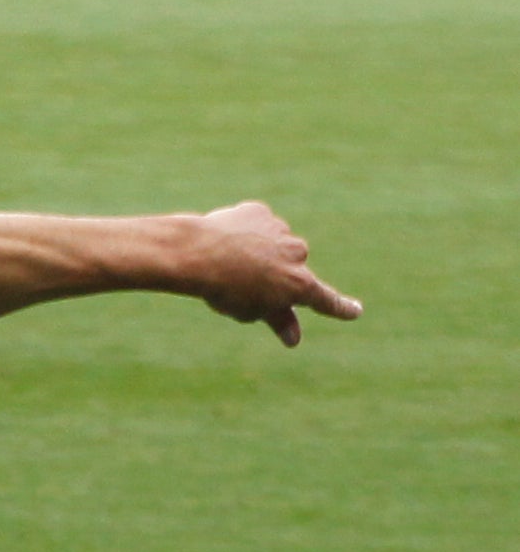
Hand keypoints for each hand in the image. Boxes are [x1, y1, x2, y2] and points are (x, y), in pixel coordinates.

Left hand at [188, 201, 361, 346]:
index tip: (355, 312)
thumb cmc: (223, 289)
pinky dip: (243, 233)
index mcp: (299, 284)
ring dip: (257, 252)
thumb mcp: (250, 312)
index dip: (339, 307)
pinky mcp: (261, 213)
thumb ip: (276, 319)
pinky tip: (224, 240)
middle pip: (289, 269)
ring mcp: (280, 230)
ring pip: (272, 245)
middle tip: (243, 283)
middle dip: (272, 275)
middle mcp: (297, 254)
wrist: (197, 252)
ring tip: (227, 261)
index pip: (324, 300)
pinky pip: (255, 226)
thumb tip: (294, 339)